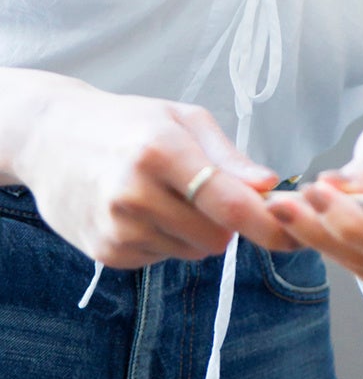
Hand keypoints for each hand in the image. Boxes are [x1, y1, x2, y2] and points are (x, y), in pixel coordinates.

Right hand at [9, 71, 283, 266]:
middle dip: (228, 224)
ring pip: (192, 252)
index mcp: (161, 152)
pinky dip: (166, 240)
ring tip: (169, 196)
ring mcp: (117, 228)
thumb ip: (228, 156)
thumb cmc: (127, 122)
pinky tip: (145, 211)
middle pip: (216, 238)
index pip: (229, 204)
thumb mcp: (182, 119)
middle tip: (213, 195)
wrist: (51, 140)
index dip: (267, 225)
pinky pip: (163, 259)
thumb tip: (270, 185)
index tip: (294, 235)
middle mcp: (135, 194)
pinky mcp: (106, 253)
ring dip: (196, 232)